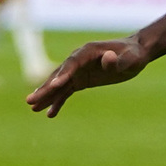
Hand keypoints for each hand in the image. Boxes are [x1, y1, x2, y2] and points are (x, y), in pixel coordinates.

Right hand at [26, 37, 149, 117]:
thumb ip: (118, 60)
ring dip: (46, 95)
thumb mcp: (131, 58)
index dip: (63, 74)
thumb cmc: (134, 55)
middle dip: (46, 88)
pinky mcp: (81, 80)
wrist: (135, 53)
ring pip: (59, 84)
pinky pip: (66, 92)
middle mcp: (79, 60)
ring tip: (32, 107)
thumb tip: (108, 58)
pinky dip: (58, 101)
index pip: (72, 64)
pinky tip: (50, 114)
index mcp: (88, 52)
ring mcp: (78, 70)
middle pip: (59, 75)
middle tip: (30, 100)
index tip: (54, 86)